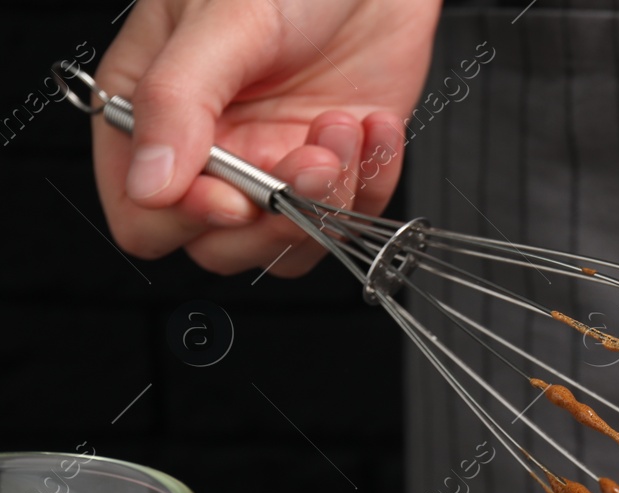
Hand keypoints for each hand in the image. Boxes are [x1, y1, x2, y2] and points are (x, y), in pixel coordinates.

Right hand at [92, 0, 439, 275]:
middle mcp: (214, 151)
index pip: (145, 216)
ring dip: (327, 202)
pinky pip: (350, 220)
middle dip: (272, 216)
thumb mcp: (223, 20)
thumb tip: (149, 184)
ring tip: (342, 128)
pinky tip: (375, 125)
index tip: (233, 196)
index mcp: (154, 114)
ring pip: (289, 246)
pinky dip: (373, 183)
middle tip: (310, 160)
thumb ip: (176, 100)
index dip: (187, 220)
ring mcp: (278, 166)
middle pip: (221, 247)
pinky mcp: (340, 171)